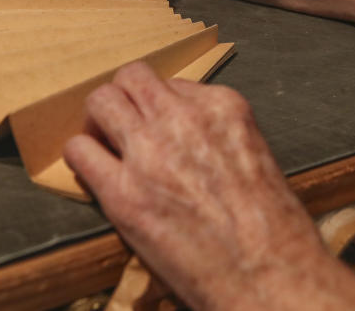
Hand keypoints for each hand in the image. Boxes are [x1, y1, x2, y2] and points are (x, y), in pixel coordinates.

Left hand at [63, 62, 354, 310]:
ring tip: (102, 142)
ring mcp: (151, 152)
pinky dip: (81, 157)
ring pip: (102, 101)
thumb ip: (217, 137)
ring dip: (98, 119)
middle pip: (132, 78)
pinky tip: (91, 172)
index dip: (160, 107)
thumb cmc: (274, 231)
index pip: (174, 85)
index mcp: (224, 107)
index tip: (157, 126)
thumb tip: (186, 140)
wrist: (271, 277)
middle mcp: (184, 119)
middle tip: (120, 124)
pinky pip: (80, 151)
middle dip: (124, 98)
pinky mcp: (124, 193)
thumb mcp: (255, 157)